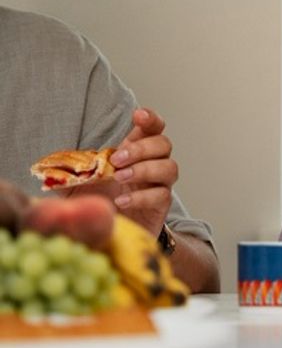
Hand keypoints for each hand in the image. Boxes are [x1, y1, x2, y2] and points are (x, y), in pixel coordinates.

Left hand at [68, 108, 177, 235]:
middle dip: (141, 148)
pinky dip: (141, 196)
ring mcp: (159, 184)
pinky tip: (121, 201)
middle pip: (163, 144)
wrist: (111, 231)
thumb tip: (46, 168)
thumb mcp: (77, 184)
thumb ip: (69, 173)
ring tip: (120, 178)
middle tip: (117, 160)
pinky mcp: (161, 206)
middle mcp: (152, 164)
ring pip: (169, 167)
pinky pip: (161, 195)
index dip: (150, 119)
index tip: (138, 116)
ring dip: (144, 169)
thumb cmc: (98, 201)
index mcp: (135, 152)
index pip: (152, 128)